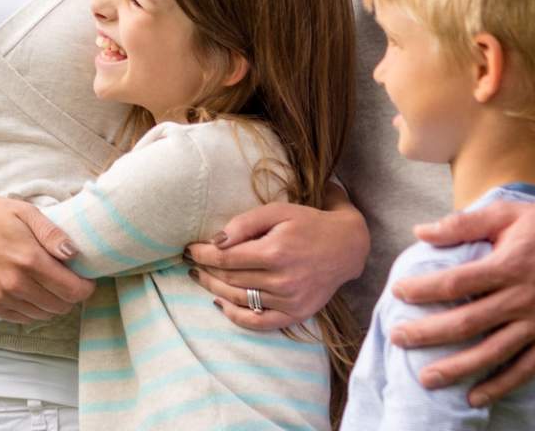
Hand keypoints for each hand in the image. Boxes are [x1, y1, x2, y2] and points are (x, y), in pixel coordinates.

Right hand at [0, 194, 90, 323]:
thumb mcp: (23, 211)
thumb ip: (52, 233)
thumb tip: (74, 254)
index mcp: (29, 258)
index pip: (72, 290)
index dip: (85, 287)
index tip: (85, 279)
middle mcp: (16, 283)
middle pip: (61, 306)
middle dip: (71, 296)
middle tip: (67, 281)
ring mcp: (1, 297)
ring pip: (43, 315)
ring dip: (52, 304)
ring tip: (48, 286)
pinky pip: (22, 318)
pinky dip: (32, 310)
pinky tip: (29, 292)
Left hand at [185, 194, 368, 331]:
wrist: (345, 247)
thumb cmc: (307, 223)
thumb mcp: (277, 211)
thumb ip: (245, 223)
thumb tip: (215, 240)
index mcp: (275, 252)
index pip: (226, 258)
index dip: (202, 255)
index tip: (189, 249)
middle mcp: (282, 280)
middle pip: (230, 280)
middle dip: (205, 270)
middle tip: (190, 263)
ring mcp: (290, 300)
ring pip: (240, 300)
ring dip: (214, 290)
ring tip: (200, 279)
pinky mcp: (296, 314)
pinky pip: (260, 323)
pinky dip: (236, 316)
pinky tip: (221, 305)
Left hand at [389, 184, 534, 406]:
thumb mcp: (506, 212)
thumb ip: (463, 223)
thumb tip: (421, 231)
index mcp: (509, 265)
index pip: (457, 282)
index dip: (424, 289)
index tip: (398, 293)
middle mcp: (523, 298)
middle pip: (469, 321)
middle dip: (429, 333)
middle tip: (398, 338)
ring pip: (493, 352)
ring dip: (458, 368)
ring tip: (426, 378)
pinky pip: (526, 368)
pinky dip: (501, 385)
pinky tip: (475, 397)